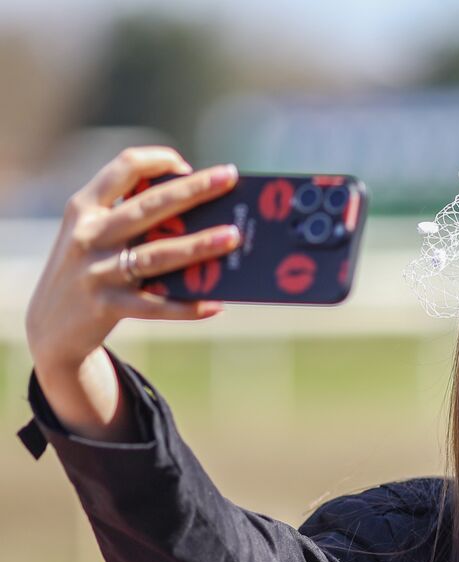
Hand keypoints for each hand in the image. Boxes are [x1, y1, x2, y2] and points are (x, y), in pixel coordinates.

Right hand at [24, 146, 239, 371]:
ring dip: (199, 245)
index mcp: (85, 209)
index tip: (187, 166)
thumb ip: (130, 221)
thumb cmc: (88, 271)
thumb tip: (196, 216)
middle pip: (150, 206)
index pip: (122, 169)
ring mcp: (97, 271)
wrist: (49, 326)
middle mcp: (89, 235)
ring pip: (157, 255)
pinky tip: (217, 304)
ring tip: (234, 236)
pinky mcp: (107, 306)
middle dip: (193, 190)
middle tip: (229, 178)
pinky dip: (188, 306)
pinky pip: (156, 306)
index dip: (157, 161)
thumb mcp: (93, 237)